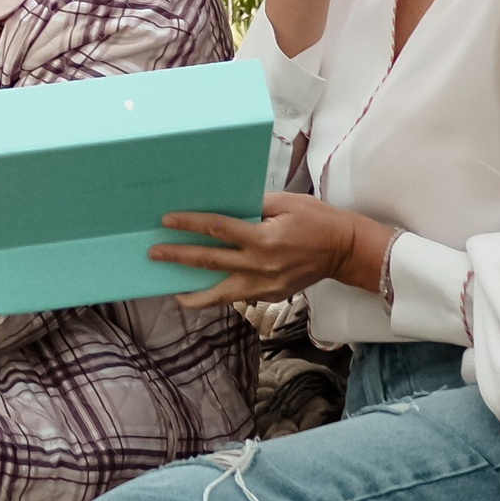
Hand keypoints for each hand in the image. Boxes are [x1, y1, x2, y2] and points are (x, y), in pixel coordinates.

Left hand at [152, 188, 389, 310]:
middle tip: (154, 253)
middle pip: (211, 262)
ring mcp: (266, 286)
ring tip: (172, 290)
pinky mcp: (272, 296)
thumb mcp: (284, 203)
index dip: (190, 225)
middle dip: (179, 257)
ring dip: (195, 293)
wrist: (345, 250)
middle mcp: (262, 266)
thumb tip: (221, 208)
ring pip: (221, 294)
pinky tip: (203, 291)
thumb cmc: (316, 220)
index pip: (218, 230)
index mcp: (265, 239)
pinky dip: (219, 295)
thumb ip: (252, 207)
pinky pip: (239, 297)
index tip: (167, 221)